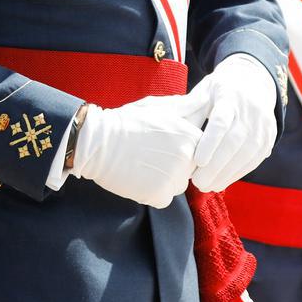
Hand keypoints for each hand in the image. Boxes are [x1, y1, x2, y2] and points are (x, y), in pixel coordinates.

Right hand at [71, 98, 201, 208]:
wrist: (98, 141)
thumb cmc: (127, 122)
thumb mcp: (158, 108)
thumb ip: (184, 108)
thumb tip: (203, 103)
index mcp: (190, 135)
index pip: (197, 151)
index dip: (177, 149)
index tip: (160, 144)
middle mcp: (187, 157)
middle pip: (188, 170)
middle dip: (172, 165)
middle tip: (149, 154)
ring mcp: (174, 177)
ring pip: (177, 185)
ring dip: (164, 180)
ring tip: (142, 165)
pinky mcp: (160, 195)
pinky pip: (163, 199)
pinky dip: (151, 193)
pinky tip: (137, 177)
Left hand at [180, 54, 276, 192]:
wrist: (253, 82)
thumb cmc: (219, 89)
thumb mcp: (204, 91)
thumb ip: (192, 110)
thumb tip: (177, 132)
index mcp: (229, 96)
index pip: (221, 122)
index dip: (210, 143)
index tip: (198, 161)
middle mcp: (250, 111)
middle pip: (234, 142)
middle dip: (216, 165)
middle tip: (198, 182)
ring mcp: (262, 126)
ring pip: (246, 155)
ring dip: (226, 174)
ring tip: (207, 185)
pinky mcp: (269, 138)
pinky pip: (253, 160)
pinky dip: (237, 173)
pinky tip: (222, 181)